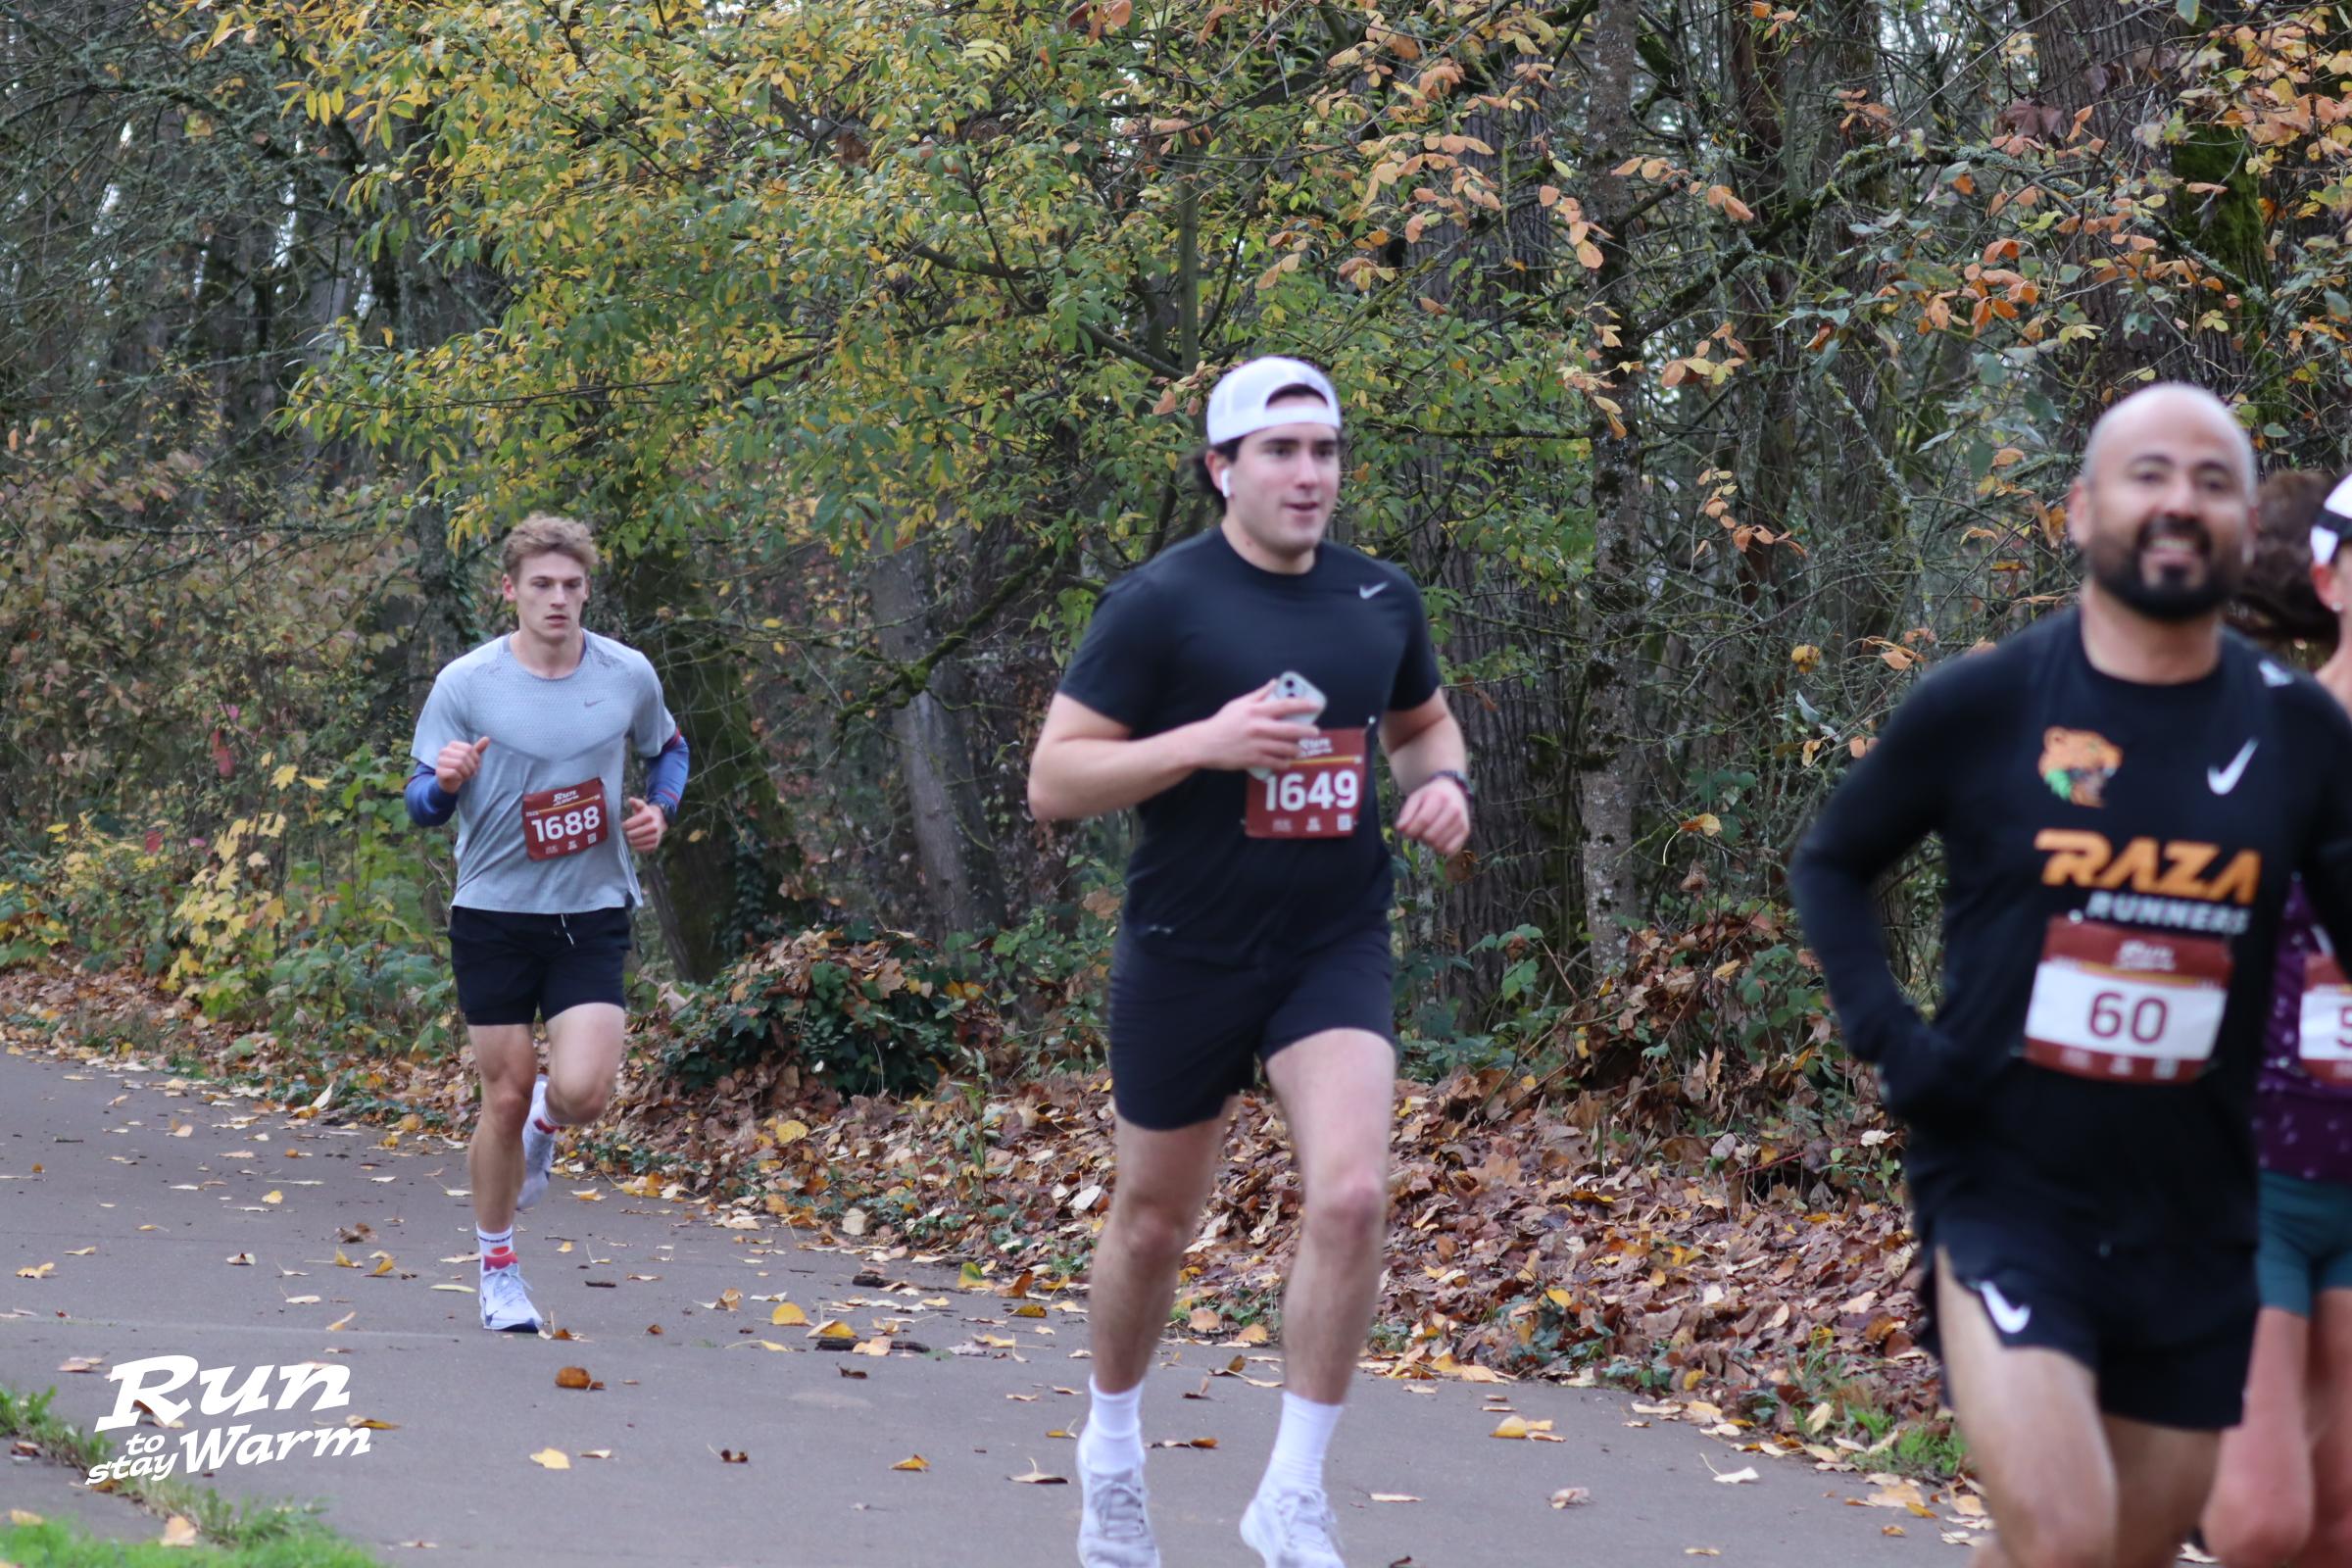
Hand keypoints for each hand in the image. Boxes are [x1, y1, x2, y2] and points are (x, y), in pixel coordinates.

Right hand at [434, 736, 489, 794]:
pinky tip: (459, 778)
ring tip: (466, 775)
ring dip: (466, 773)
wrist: (450, 782)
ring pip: (459, 764)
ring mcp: (440, 761)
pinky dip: (460, 777)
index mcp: (452, 745)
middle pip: (464, 756)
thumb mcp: (471, 758)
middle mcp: (444, 751)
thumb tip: (487, 738)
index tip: (475, 764)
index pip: (468, 748)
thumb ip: (478, 748)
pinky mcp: (439, 771)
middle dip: (472, 767)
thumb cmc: (462, 768)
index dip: (475, 758)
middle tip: (471, 772)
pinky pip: (453, 773)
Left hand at [623, 795, 665, 852]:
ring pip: (635, 842)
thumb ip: (636, 803)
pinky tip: (636, 842)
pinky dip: (637, 846)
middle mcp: (653, 827)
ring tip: (632, 837)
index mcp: (649, 816)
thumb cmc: (646, 813)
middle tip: (629, 831)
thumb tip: (630, 799)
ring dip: (631, 840)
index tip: (625, 825)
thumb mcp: (642, 806)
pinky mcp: (655, 845)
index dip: (624, 825)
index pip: (628, 825)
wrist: (660, 821)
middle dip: (628, 833)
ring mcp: (655, 837)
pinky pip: (641, 849)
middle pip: (631, 834)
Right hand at [1185, 681, 1325, 771]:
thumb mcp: (1238, 704)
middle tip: (1315, 732)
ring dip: (1296, 749)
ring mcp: (1257, 745)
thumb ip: (1259, 694)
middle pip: (1291, 729)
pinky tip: (1286, 761)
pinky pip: (1276, 762)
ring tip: (1299, 748)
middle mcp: (1259, 727)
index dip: (1303, 704)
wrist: (1204, 744)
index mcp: (1256, 710)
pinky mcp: (1253, 759)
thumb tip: (1274, 683)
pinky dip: (1284, 763)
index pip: (1285, 705)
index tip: (1315, 705)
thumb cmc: (1222, 723)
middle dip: (1307, 731)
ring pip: (1286, 748)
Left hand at [1396, 775, 1470, 856]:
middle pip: (1430, 835)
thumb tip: (1400, 829)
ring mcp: (1461, 821)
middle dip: (1419, 837)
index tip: (1406, 832)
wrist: (1452, 791)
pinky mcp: (1465, 831)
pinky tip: (1437, 840)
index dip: (1411, 830)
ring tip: (1428, 834)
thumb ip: (1406, 814)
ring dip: (1429, 844)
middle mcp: (1454, 809)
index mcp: (1439, 798)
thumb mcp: (1415, 799)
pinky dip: (1440, 849)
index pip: (1423, 820)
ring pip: (1439, 845)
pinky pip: (1450, 850)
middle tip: (1418, 832)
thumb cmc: (1430, 797)